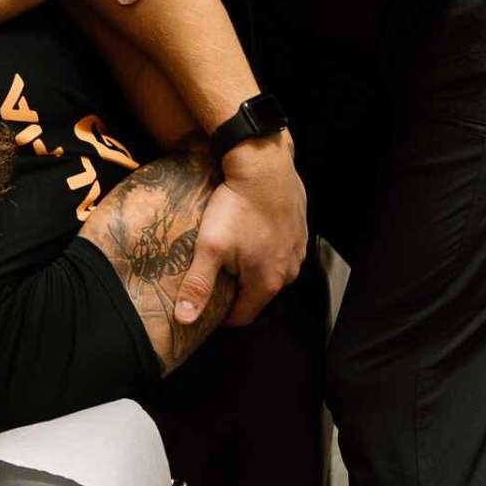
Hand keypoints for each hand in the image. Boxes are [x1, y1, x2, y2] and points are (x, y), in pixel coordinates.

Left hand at [175, 136, 307, 328]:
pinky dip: (266, 246)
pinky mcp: (299, 230)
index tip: (206, 306)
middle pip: (258, 294)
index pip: (242, 317)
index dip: (221, 316)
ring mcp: (297, 250)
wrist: (264, 165)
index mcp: (267, 283)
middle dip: (237, 290)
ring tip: (232, 252)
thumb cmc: (237, 206)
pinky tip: (250, 231)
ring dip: (253, 268)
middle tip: (215, 275)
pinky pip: (281, 249)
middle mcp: (289, 272)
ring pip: (271, 271)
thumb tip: (185, 320)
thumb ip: (198, 285)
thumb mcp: (211, 246)